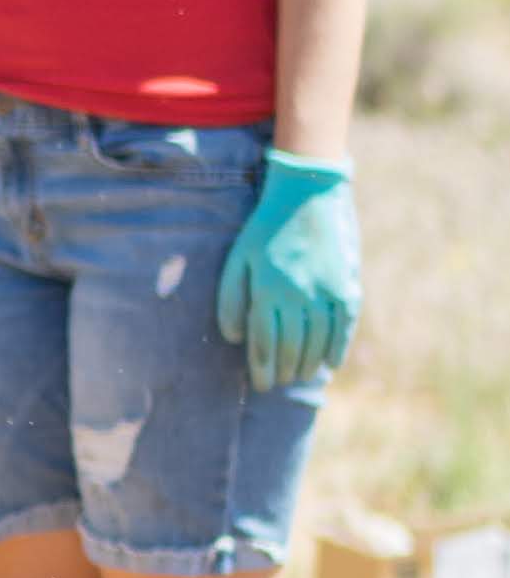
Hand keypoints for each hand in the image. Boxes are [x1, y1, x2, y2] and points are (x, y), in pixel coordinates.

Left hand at [215, 152, 358, 390]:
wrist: (308, 193)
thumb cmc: (265, 228)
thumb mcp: (238, 258)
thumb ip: (230, 299)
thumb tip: (234, 339)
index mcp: (267, 289)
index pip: (263, 343)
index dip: (262, 369)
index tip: (260, 384)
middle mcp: (297, 295)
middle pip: (291, 348)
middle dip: (283, 370)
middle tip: (278, 383)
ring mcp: (325, 291)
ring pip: (318, 342)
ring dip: (308, 364)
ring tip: (299, 375)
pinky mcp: (347, 285)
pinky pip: (344, 326)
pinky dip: (338, 348)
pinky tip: (331, 365)